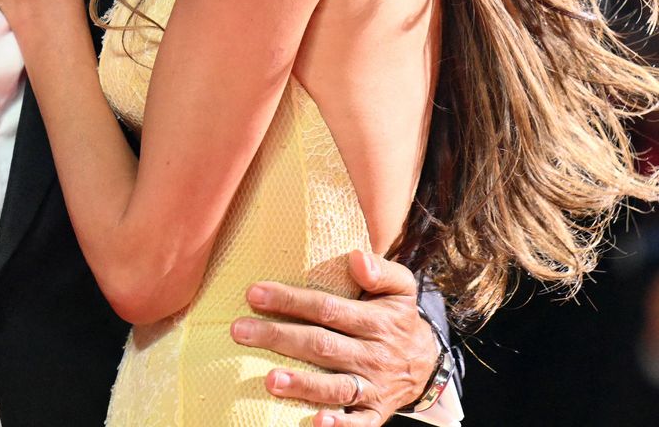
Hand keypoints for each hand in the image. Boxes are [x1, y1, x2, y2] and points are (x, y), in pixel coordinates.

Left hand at [231, 250, 436, 425]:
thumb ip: (381, 270)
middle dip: (278, 337)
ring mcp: (373, 387)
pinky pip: (359, 424)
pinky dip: (339, 425)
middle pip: (321, 345)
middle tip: (240, 331)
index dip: (290, 301)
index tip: (254, 294)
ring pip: (335, 386)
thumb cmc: (399, 316)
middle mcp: (372, 354)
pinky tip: (316, 422)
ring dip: (302, 384)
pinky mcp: (375, 413)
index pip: (327, 308)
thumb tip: (356, 257)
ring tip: (269, 380)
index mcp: (375, 320)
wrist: (427, 363)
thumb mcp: (401, 286)